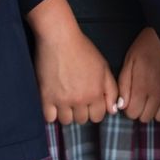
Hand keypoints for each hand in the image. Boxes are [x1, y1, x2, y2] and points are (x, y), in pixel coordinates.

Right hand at [27, 0, 117, 124]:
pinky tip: (53, 102)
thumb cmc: (82, 49)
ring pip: (66, 121)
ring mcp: (62, 100)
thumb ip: (111, 89)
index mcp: (96, 92)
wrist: (59, 38)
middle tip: (76, 97)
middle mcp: (80, 99)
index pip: (98, 116)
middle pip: (82, 120)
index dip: (95, 109)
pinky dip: (51, 113)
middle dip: (81, 111)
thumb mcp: (103, 66)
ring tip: (64, 98)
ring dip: (66, 112)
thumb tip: (113, 110)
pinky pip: (49, 118)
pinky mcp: (46, 98)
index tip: (89, 101)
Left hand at [117, 27, 159, 122]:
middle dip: (140, 109)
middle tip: (139, 96)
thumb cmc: (143, 49)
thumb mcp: (128, 63)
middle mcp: (156, 95)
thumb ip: (123, 85)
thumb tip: (122, 105)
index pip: (132, 114)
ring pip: (159, 117)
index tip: (129, 97)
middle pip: (145, 118)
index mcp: (142, 88)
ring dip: (153, 110)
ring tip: (150, 99)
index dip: (128, 107)